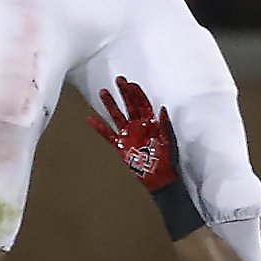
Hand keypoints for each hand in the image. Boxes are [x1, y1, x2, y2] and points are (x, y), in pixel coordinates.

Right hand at [87, 76, 182, 192]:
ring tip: (104, 92)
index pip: (143, 104)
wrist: (159, 179)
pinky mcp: (119, 145)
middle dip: (124, 92)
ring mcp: (128, 135)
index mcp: (151, 124)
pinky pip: (107, 134)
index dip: (137, 93)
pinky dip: (99, 126)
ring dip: (111, 104)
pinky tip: (91, 118)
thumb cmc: (167, 161)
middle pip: (130, 105)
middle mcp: (138, 126)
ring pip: (117, 116)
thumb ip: (165, 125)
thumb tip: (163, 109)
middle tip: (119, 80)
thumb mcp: (169, 142)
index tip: (131, 84)